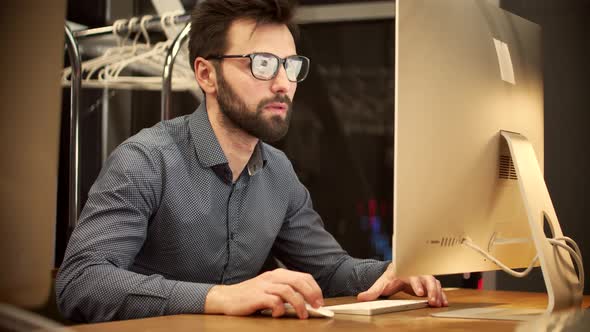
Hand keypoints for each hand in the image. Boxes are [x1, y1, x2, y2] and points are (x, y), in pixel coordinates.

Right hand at [204, 268, 323, 318]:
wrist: (226, 297)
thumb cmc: (250, 295)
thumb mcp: (270, 289)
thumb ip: (285, 291)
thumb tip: (306, 301)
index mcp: (278, 274)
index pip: (303, 276)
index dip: (314, 288)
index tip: (320, 300)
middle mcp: (272, 277)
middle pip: (298, 281)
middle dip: (311, 294)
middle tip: (316, 306)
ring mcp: (264, 286)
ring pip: (288, 291)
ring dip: (299, 304)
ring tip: (302, 315)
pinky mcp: (256, 296)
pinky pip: (274, 301)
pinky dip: (280, 309)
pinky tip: (279, 315)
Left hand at [357, 263, 447, 306]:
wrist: (398, 270)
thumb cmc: (390, 277)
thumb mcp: (381, 284)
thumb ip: (372, 292)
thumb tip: (361, 298)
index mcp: (406, 272)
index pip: (412, 277)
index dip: (417, 284)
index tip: (420, 293)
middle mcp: (417, 273)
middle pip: (427, 279)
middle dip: (431, 290)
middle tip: (432, 301)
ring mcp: (424, 277)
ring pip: (434, 283)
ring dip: (438, 293)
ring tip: (439, 304)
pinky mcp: (429, 284)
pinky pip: (438, 288)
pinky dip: (442, 295)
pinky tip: (444, 303)